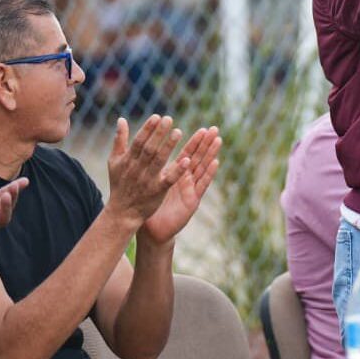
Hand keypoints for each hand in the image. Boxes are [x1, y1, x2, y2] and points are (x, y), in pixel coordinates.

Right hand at [105, 115, 189, 228]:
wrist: (122, 212)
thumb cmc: (119, 183)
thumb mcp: (115, 162)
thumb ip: (119, 140)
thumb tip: (121, 119)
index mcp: (127, 160)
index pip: (138, 142)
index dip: (147, 129)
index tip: (157, 117)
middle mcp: (137, 169)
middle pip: (149, 149)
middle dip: (159, 134)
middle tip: (169, 119)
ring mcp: (148, 180)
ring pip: (159, 161)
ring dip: (168, 147)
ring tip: (178, 132)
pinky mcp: (158, 191)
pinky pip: (168, 179)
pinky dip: (177, 170)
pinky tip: (186, 160)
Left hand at [140, 126, 221, 245]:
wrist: (152, 229)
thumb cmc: (148, 206)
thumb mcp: (148, 183)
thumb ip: (147, 167)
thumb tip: (141, 148)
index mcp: (174, 174)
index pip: (187, 154)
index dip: (195, 142)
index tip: (203, 129)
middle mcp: (185, 180)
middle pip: (197, 158)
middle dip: (206, 144)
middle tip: (214, 129)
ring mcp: (190, 189)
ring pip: (202, 168)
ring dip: (211, 154)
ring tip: (218, 140)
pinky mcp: (192, 200)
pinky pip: (202, 185)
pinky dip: (209, 173)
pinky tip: (216, 162)